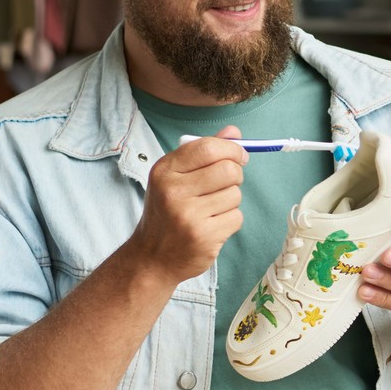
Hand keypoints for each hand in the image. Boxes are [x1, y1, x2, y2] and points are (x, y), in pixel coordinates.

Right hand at [128, 125, 246, 284]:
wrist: (152, 257)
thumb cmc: (167, 211)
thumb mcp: (175, 177)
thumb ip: (204, 153)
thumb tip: (234, 132)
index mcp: (164, 171)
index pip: (207, 148)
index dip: (232, 149)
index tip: (239, 156)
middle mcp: (173, 191)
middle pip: (228, 170)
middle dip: (236, 174)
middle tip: (226, 184)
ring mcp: (188, 216)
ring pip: (235, 195)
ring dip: (231, 200)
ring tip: (211, 209)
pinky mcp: (203, 237)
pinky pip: (236, 217)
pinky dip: (230, 220)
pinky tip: (212, 225)